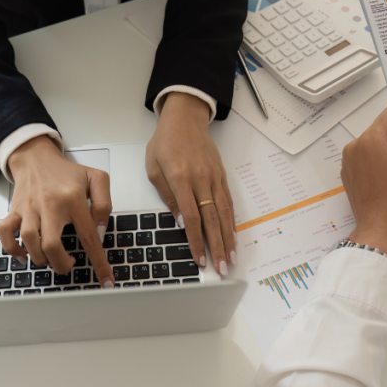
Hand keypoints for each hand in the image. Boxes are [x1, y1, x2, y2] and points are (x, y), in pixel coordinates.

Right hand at [0, 136, 114, 286]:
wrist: (36, 157)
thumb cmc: (67, 172)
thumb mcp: (96, 179)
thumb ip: (104, 204)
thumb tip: (100, 232)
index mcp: (73, 199)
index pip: (89, 237)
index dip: (98, 262)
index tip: (106, 281)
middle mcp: (49, 205)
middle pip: (51, 245)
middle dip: (61, 265)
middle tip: (69, 264)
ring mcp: (29, 209)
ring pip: (29, 242)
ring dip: (41, 259)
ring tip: (51, 259)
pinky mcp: (14, 211)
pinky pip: (5, 233)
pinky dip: (12, 249)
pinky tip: (24, 256)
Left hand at [146, 92, 235, 275]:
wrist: (185, 119)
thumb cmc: (165, 142)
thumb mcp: (154, 168)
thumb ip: (168, 196)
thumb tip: (180, 222)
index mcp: (181, 179)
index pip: (191, 217)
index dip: (195, 240)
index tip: (199, 259)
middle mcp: (201, 180)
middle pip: (212, 219)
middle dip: (216, 246)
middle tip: (221, 268)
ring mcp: (214, 178)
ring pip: (224, 213)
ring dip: (228, 238)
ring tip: (231, 258)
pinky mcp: (222, 176)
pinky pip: (229, 202)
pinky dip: (232, 221)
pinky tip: (233, 236)